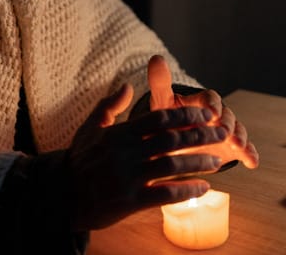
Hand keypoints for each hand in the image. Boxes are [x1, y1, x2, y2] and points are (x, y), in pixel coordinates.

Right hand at [67, 84, 227, 230]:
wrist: (63, 196)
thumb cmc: (79, 160)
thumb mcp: (90, 127)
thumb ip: (109, 105)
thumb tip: (127, 85)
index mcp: (119, 133)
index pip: (159, 118)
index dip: (186, 114)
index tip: (206, 113)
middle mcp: (125, 152)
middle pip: (172, 139)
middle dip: (201, 134)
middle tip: (222, 133)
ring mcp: (128, 176)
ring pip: (173, 165)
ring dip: (199, 162)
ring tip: (218, 160)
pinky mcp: (130, 201)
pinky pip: (165, 194)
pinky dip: (187, 190)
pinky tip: (203, 187)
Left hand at [147, 55, 258, 168]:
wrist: (175, 141)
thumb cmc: (169, 118)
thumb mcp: (162, 102)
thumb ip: (160, 83)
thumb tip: (156, 57)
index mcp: (202, 101)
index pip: (210, 98)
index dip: (212, 104)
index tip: (211, 111)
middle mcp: (218, 113)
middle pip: (227, 115)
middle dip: (226, 123)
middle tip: (224, 132)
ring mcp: (227, 130)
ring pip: (238, 130)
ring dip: (240, 137)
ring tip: (238, 146)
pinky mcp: (233, 147)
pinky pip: (245, 149)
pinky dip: (250, 154)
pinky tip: (252, 161)